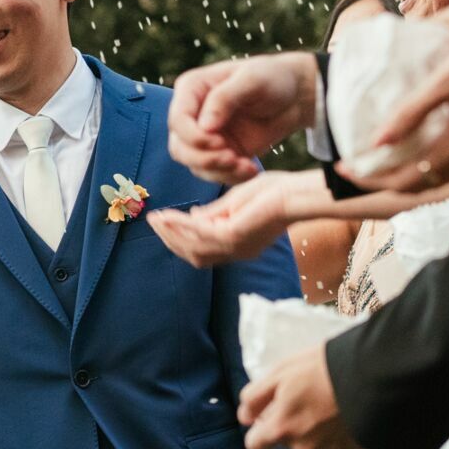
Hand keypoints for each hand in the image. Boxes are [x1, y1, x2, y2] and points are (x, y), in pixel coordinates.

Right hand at [147, 169, 312, 267]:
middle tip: (153, 221)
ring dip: (171, 232)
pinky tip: (169, 215)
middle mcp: (236, 252)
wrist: (295, 193)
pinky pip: (199, 233)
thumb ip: (214, 213)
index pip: (203, 250)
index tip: (164, 222)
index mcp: (239, 246)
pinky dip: (180, 225)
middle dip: (171, 239)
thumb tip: (193, 215)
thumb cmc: (274, 193)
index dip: (181, 239)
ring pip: (193, 247)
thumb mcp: (236, 204)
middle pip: (194, 254)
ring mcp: (235, 247)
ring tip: (156, 218)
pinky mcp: (233, 235)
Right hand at [167, 54, 318, 184]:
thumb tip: (204, 127)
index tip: (221, 142)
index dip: (193, 137)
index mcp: (192, 89)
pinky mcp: (219, 152)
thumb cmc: (273, 78)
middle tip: (232, 159)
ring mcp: (204, 136)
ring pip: (194, 164)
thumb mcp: (252, 80)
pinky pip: (214, 173)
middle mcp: (192, 114)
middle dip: (204, 159)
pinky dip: (230, 177)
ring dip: (219, 171)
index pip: (178, 120)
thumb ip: (224, 98)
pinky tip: (250, 169)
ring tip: (246, 166)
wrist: (294, 97)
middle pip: (179, 147)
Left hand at [239, 344, 359, 448]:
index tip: (269, 413)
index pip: (256, 446)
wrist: (376, 376)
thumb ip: (255, 398)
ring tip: (329, 400)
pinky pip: (339, 444)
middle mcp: (304, 447)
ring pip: (312, 442)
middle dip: (290, 424)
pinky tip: (346, 411)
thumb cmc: (322, 370)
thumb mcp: (280, 373)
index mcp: (281, 430)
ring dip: (316, 427)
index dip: (259, 430)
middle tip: (305, 397)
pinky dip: (339, 432)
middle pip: (286, 441)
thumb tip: (244, 417)